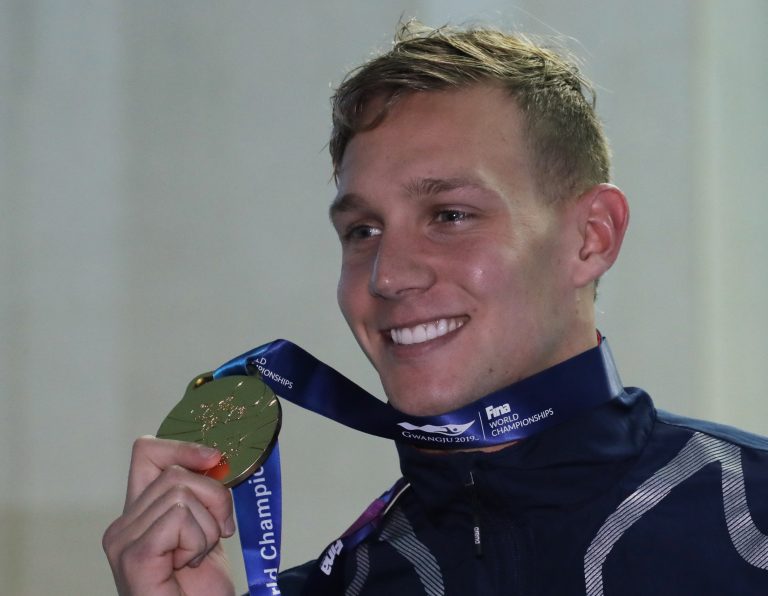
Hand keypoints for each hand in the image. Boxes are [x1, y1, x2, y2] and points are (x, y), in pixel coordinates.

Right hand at [103, 436, 236, 595]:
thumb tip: (215, 458)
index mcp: (138, 512)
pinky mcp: (134, 555)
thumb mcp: (205, 526)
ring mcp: (123, 540)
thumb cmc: (200, 587)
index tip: (215, 460)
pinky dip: (199, 538)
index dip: (184, 447)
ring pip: (181, 493)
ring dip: (208, 525)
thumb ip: (201, 494)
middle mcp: (122, 524)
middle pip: (175, 471)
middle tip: (218, 532)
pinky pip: (180, 517)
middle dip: (213, 497)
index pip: (148, 451)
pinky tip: (190, 564)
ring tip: (198, 555)